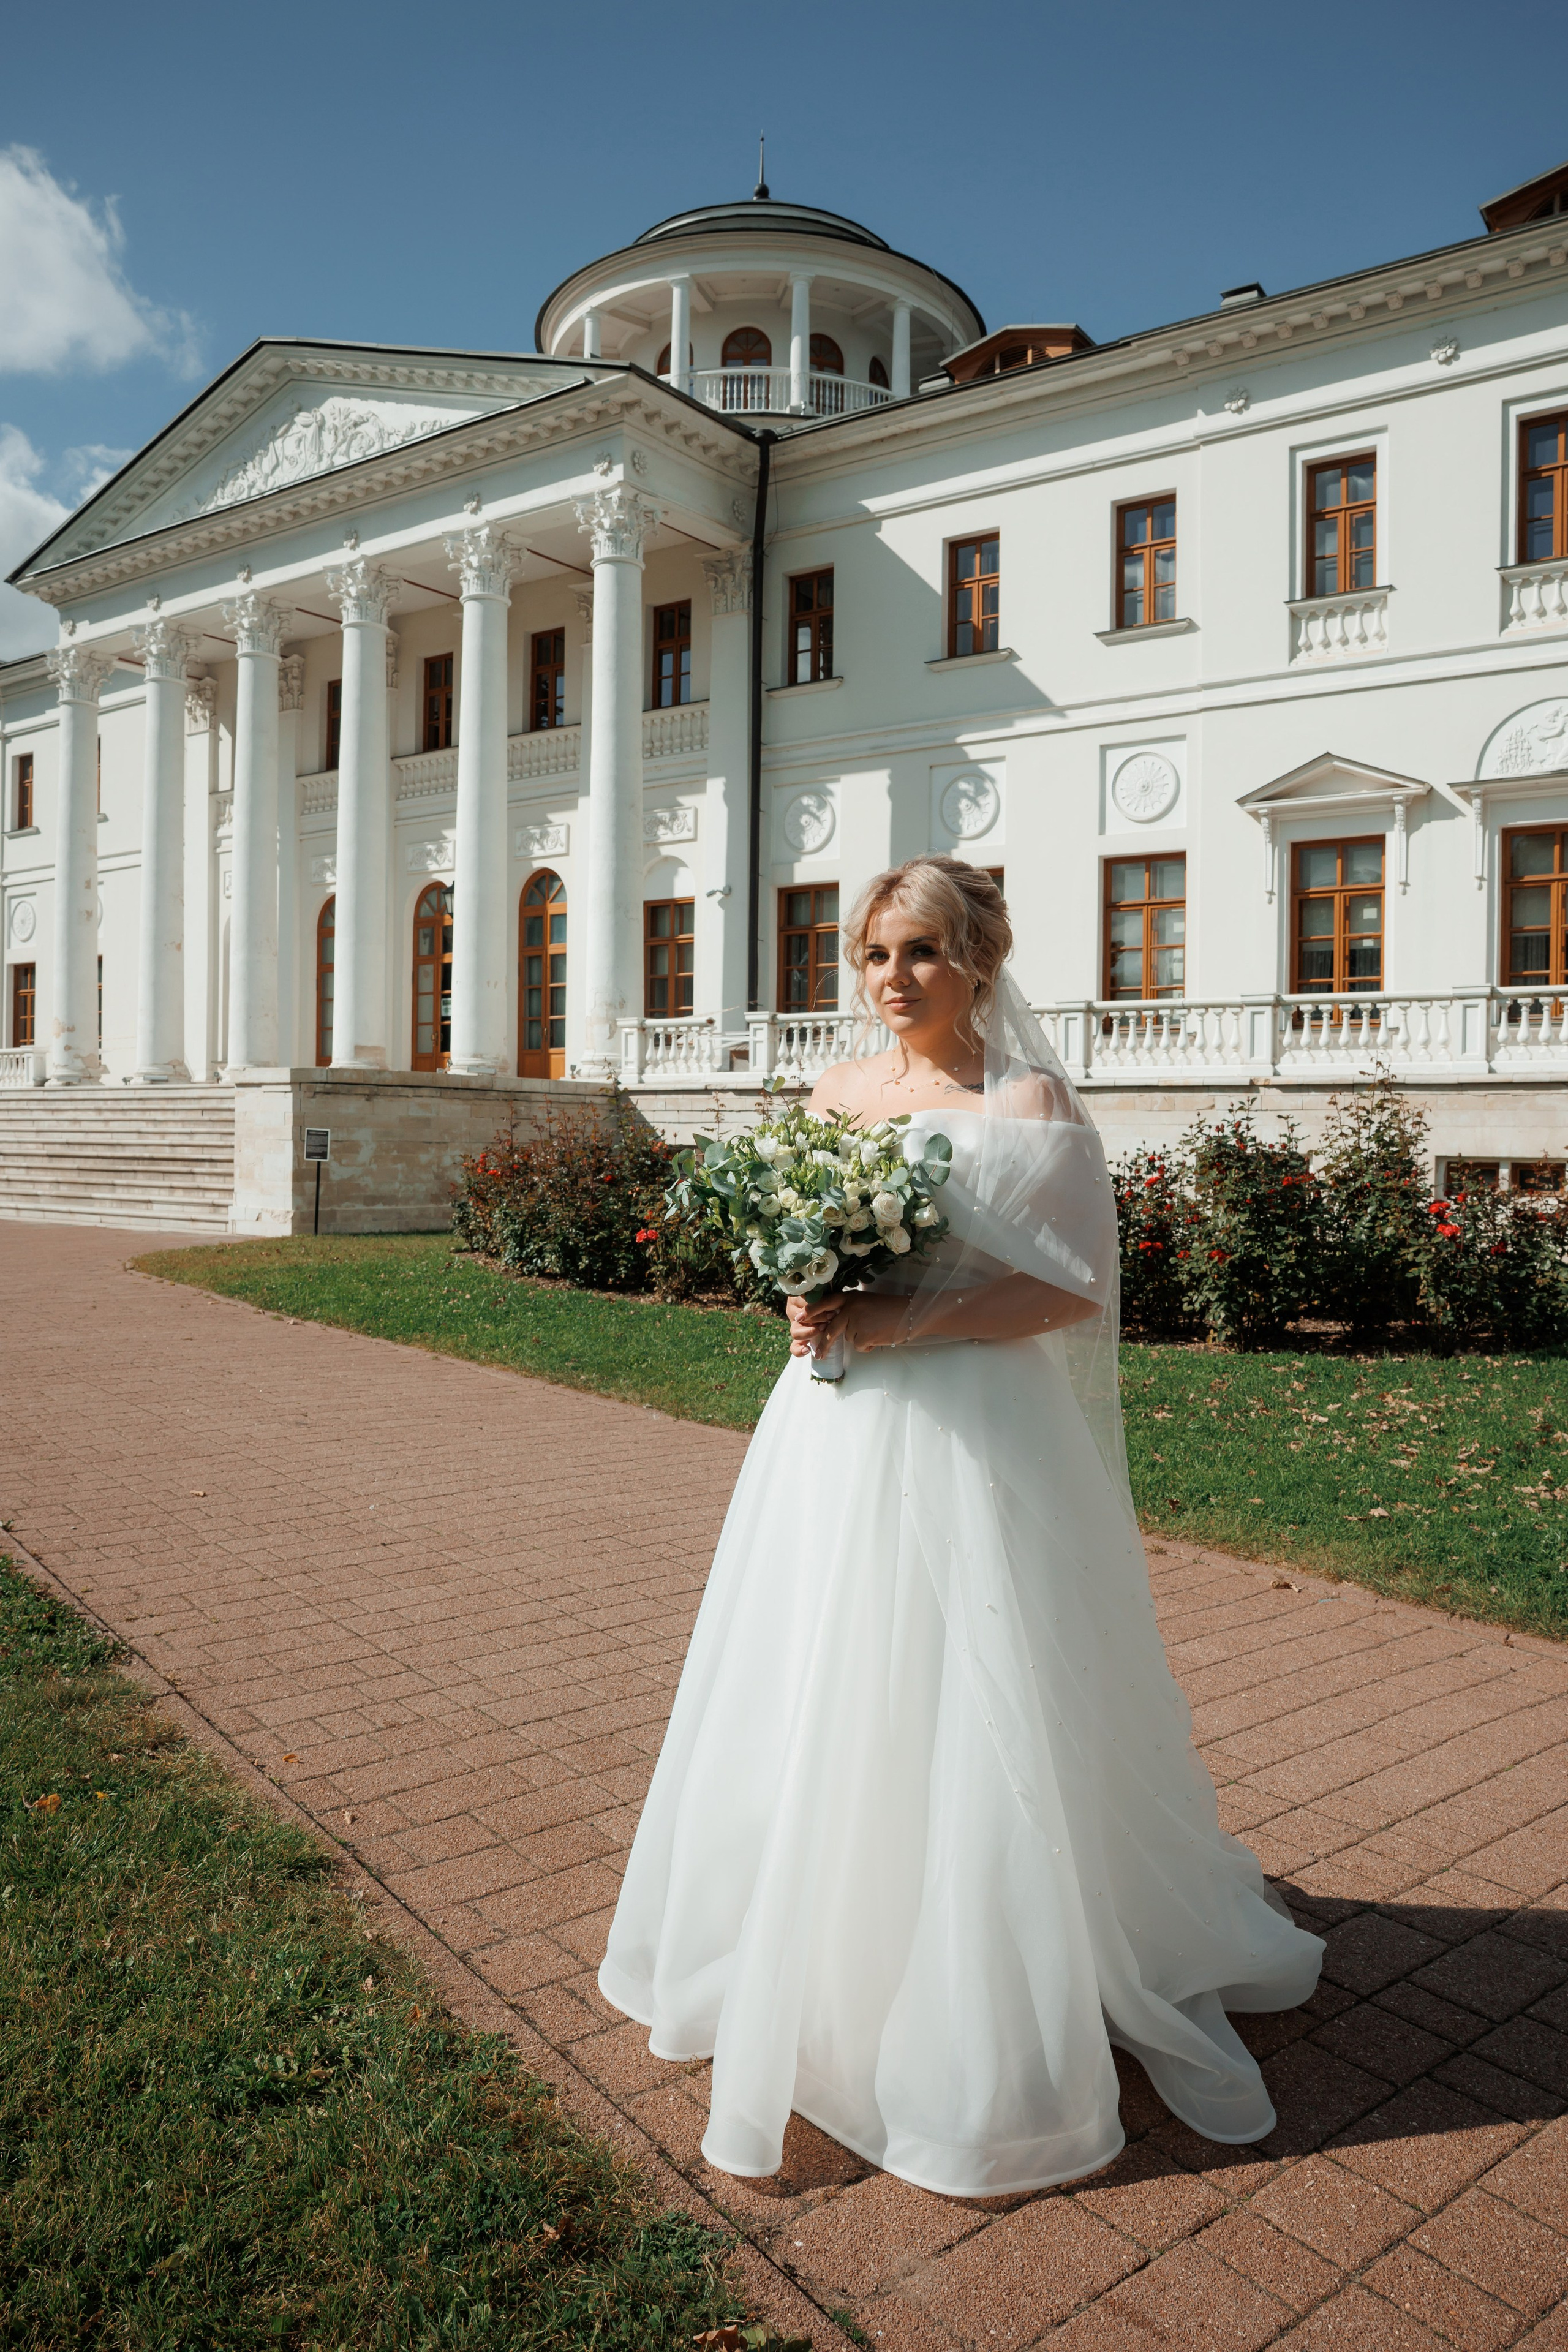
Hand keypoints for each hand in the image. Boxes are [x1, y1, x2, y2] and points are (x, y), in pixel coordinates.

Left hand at [785, 1292, 910, 1356]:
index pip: (825, 1303)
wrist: (910, 1314)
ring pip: (849, 1339)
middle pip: (830, 1329)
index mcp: (850, 1298)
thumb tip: (834, 1324)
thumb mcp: (865, 1303)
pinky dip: (868, 1346)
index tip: (799, 1318)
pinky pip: (859, 1346)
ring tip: (875, 1329)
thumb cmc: (889, 1309)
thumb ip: (850, 1310)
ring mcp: (856, 1321)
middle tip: (818, 1355)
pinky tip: (879, 1336)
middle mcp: (850, 1308)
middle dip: (824, 1344)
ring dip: (860, 1339)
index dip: (811, 1311)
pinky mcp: (864, 1335)